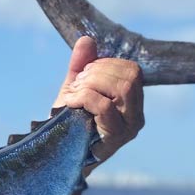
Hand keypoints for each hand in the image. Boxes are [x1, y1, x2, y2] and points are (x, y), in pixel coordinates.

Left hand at [53, 35, 144, 174]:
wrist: (58, 155)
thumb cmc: (69, 123)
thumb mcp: (74, 90)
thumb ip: (80, 66)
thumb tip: (86, 39)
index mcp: (132, 100)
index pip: (132, 70)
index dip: (106, 64)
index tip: (83, 74)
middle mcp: (137, 114)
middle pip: (129, 76)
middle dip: (97, 72)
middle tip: (77, 84)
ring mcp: (129, 128)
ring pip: (120, 88)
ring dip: (91, 84)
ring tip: (74, 94)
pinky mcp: (116, 138)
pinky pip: (104, 105)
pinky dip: (84, 97)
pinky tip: (70, 102)